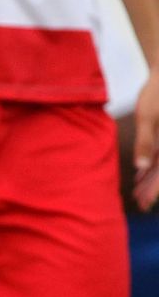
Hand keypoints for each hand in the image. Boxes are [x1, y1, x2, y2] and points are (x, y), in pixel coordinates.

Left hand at [134, 72, 158, 210]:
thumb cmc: (158, 93)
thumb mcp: (148, 116)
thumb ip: (145, 142)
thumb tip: (141, 167)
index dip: (154, 191)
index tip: (144, 203)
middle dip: (153, 189)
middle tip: (139, 204)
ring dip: (152, 180)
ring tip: (138, 194)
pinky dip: (152, 167)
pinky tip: (141, 174)